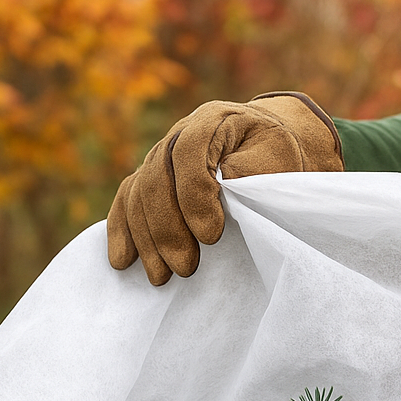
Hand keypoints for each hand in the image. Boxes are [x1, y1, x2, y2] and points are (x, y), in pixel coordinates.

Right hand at [107, 92, 342, 284]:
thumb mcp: (278, 156)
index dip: (195, 197)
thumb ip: (255, 167)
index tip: (211, 236)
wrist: (263, 146)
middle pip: (157, 181)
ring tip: (162, 277)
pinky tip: (123, 261)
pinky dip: (122, 231)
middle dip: (168, 230)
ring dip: (147, 240)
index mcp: (211, 122)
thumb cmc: (274, 155)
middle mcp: (178, 135)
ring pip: (138, 195)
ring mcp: (160, 156)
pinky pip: (127, 200)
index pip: (189, 156)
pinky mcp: (151, 177)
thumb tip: (226, 181)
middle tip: (186, 268)